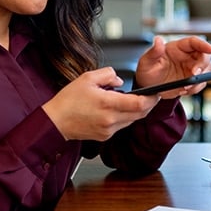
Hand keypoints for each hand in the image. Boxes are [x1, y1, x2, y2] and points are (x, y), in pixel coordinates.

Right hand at [42, 67, 160, 140]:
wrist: (56, 121)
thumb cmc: (68, 101)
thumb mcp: (87, 78)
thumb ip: (108, 75)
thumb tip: (119, 80)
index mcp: (107, 103)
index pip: (139, 104)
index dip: (151, 98)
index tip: (155, 93)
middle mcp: (110, 119)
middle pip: (140, 114)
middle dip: (148, 105)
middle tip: (150, 96)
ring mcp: (109, 130)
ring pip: (132, 120)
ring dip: (136, 111)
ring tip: (131, 101)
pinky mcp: (105, 136)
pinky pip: (122, 126)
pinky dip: (124, 117)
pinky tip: (117, 110)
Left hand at [134, 36, 210, 98]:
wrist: (149, 88)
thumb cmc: (147, 72)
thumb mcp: (146, 62)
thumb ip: (153, 52)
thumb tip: (158, 40)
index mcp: (177, 48)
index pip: (194, 42)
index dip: (204, 44)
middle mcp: (187, 56)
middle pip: (204, 56)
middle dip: (202, 66)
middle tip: (194, 75)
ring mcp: (191, 68)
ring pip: (206, 70)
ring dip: (199, 80)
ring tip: (184, 87)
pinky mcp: (193, 80)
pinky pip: (201, 83)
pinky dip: (195, 89)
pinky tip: (182, 90)